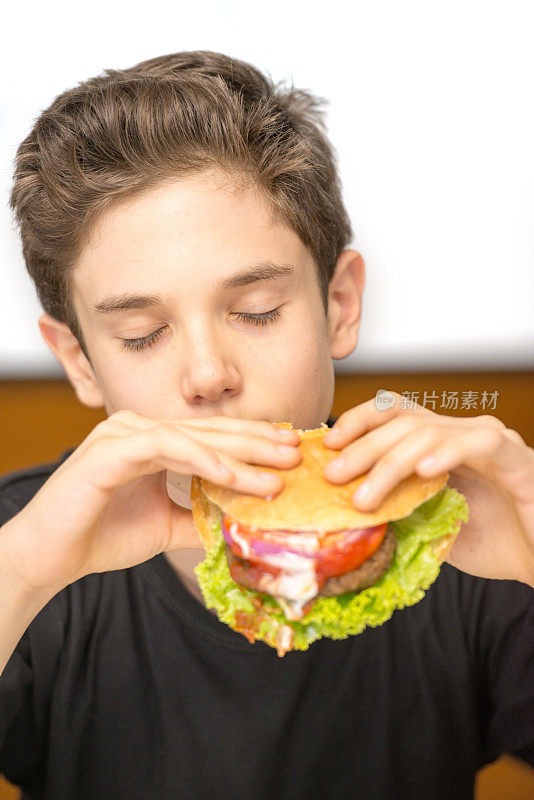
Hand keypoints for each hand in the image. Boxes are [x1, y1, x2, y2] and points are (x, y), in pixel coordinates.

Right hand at [0, 411, 300, 593]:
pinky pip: (166, 447)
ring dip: (239, 453)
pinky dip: (202, 460)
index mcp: (152, 441)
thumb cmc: (100, 536)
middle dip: (257, 441)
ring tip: (277, 469)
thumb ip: (200, 517)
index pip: (210, 436)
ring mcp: (123, 434)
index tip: (289, 453)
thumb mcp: (165, 526)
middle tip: (297, 451)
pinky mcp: (110, 449)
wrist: (49, 557)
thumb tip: (244, 522)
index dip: (251, 442)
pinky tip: (233, 474)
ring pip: (193, 436)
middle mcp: (138, 429)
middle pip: (209, 431)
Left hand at [322, 393, 533, 585]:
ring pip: (430, 431)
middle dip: (363, 447)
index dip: (359, 420)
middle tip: (334, 475)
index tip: (328, 444)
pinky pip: (480, 443)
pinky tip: (423, 471)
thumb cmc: (492, 541)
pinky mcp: (515, 457)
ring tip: (364, 495)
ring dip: (391, 462)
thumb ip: (398, 509)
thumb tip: (347, 509)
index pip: (393, 413)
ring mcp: (490, 441)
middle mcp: (462, 433)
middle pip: (403, 421)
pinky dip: (448, 453)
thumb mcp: (430, 524)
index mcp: (440, 443)